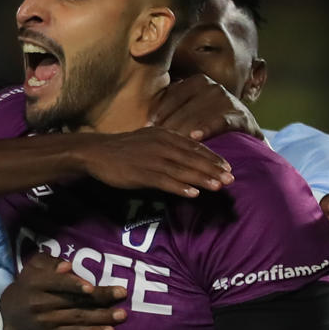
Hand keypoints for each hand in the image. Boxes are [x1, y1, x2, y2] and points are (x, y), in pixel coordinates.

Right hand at [0, 250, 125, 329]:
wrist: (9, 313)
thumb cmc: (28, 284)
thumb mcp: (33, 267)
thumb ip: (50, 263)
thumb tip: (67, 267)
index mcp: (36, 283)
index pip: (56, 284)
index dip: (73, 285)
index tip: (90, 287)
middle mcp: (41, 303)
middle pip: (73, 300)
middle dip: (100, 298)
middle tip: (122, 293)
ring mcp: (47, 321)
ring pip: (78, 318)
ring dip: (102, 317)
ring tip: (121, 315)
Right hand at [80, 128, 231, 197]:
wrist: (97, 152)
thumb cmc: (123, 148)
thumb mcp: (149, 138)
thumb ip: (168, 142)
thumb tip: (186, 150)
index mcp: (165, 135)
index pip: (194, 146)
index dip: (212, 157)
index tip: (227, 166)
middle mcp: (162, 145)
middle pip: (193, 158)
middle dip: (213, 169)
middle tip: (231, 178)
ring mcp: (152, 159)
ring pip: (182, 170)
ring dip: (202, 179)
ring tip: (218, 187)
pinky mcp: (142, 173)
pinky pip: (165, 181)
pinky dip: (180, 187)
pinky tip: (192, 193)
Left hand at [147, 73, 258, 140]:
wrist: (245, 129)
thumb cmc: (209, 120)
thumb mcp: (192, 108)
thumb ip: (173, 109)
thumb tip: (143, 122)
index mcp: (197, 82)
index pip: (172, 97)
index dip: (158, 113)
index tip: (146, 128)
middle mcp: (212, 86)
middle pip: (183, 109)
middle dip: (169, 127)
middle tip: (155, 143)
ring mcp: (226, 100)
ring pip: (198, 117)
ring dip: (183, 132)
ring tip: (170, 144)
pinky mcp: (239, 115)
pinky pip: (219, 122)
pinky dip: (207, 129)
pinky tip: (195, 137)